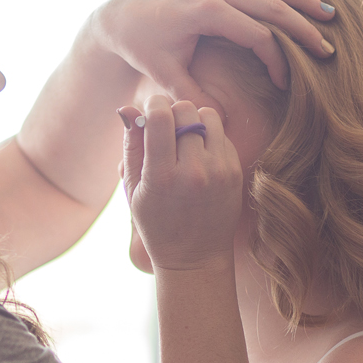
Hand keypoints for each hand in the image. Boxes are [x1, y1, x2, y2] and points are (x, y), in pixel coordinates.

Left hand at [89, 0, 334, 100]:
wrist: (119, 14)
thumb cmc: (141, 45)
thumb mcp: (164, 73)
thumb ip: (192, 95)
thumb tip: (218, 121)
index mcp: (205, 11)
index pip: (257, 35)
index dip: (276, 61)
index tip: (285, 83)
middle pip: (272, 5)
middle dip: (303, 28)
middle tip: (328, 49)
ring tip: (328, 14)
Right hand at [122, 96, 240, 272]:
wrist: (196, 257)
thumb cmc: (157, 225)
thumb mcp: (135, 191)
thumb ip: (131, 147)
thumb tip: (127, 108)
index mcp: (162, 176)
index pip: (160, 116)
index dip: (152, 105)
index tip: (149, 111)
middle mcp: (194, 171)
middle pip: (185, 110)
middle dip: (172, 111)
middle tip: (165, 127)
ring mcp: (219, 171)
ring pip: (207, 115)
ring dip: (193, 119)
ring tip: (183, 138)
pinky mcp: (235, 171)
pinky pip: (222, 134)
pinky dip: (208, 135)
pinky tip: (198, 154)